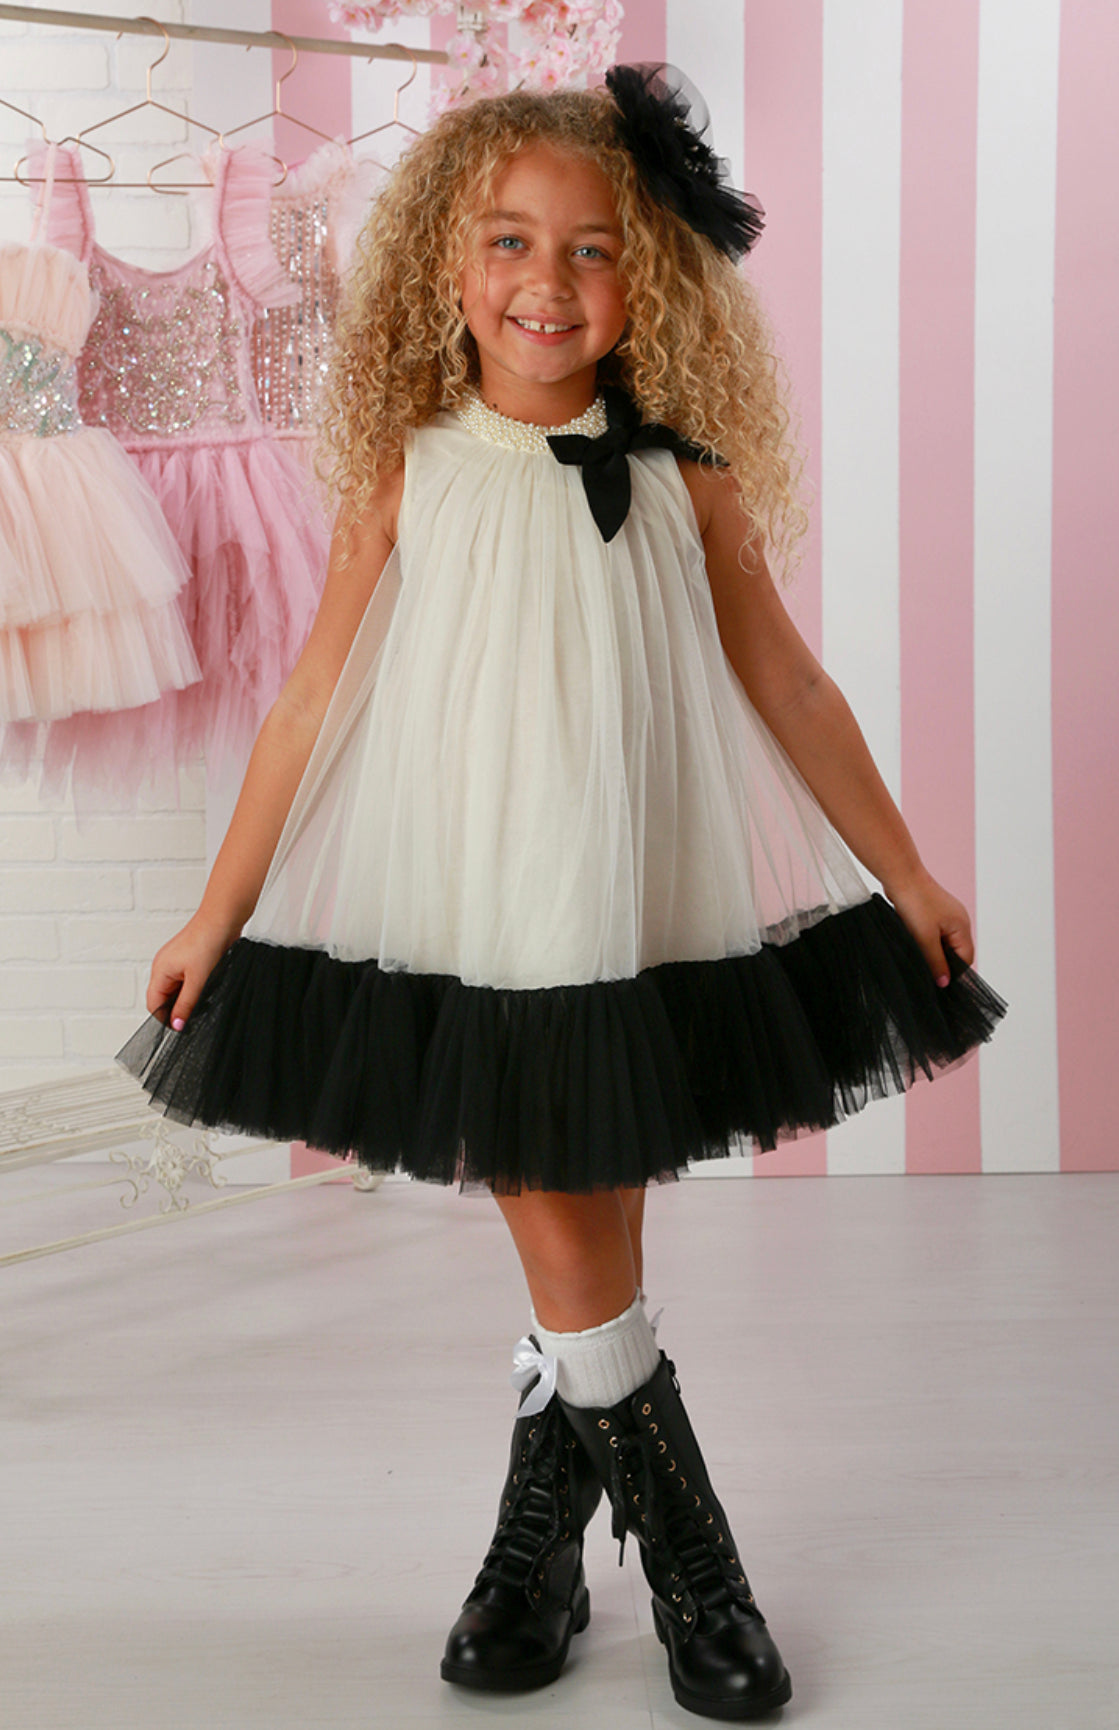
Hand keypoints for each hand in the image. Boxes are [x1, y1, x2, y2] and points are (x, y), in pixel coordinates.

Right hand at [146, 915, 237, 1029]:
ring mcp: (177, 962)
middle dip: (178, 1008)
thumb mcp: (197, 980)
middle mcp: (164, 966)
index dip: (166, 1018)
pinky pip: (187, 980)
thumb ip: (186, 1004)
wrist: (223, 919)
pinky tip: (208, 988)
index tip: (182, 1028)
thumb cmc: (207, 941)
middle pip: (165, 998)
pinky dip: (195, 988)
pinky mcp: (190, 959)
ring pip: (178, 990)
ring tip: (204, 999)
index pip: (154, 1004)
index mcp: (159, 970)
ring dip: (189, 998)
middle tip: (196, 1016)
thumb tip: (177, 1024)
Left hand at [884, 869, 973, 986]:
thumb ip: (936, 962)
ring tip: (917, 953)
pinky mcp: (933, 912)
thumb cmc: (915, 902)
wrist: (900, 876)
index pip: (965, 959)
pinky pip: (933, 933)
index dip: (953, 972)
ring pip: (943, 943)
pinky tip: (914, 941)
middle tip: (925, 970)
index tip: (938, 983)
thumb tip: (944, 982)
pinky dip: (925, 940)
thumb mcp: (925, 938)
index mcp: (962, 927)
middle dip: (941, 962)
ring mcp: (946, 916)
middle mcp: (958, 921)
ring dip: (931, 951)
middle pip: (955, 952)